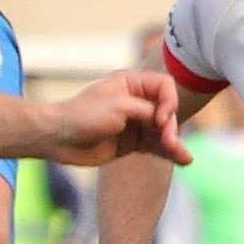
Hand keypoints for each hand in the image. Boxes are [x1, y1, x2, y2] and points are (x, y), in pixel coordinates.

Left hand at [43, 71, 185, 169]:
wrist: (58, 139)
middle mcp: (136, 101)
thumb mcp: (119, 107)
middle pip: (167, 111)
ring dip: (174, 143)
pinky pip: (155, 147)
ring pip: (163, 131)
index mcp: (132, 83)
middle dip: (170, 127)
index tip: (160, 119)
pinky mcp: (131, 143)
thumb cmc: (83, 116)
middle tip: (168, 142)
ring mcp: (135, 123)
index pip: (165, 87)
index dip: (169, 102)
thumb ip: (147, 110)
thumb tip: (166, 121)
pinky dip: (167, 153)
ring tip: (184, 158)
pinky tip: (183, 160)